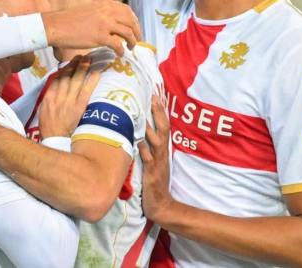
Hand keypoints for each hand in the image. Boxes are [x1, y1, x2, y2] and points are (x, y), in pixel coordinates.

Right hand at [39, 56, 100, 138]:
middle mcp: (58, 96)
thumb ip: (49, 99)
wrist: (55, 140)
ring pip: (76, 80)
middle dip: (74, 64)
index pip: (57, 79)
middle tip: (81, 56)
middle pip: (67, 76)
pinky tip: (97, 73)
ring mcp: (69, 101)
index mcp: (49, 96)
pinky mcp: (79, 107)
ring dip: (83, 68)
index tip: (69, 63)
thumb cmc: (49, 128)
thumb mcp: (43, 111)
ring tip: (89, 59)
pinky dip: (91, 81)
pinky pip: (86, 91)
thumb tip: (55, 90)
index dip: (64, 69)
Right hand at [42, 0, 141, 56]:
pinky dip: (121, 50)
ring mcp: (105, 24)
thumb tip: (112, 20)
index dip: (134, 20)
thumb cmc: (69, 20)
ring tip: (131, 47)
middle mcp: (107, 11)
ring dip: (132, 41)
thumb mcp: (89, 9)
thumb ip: (102, 12)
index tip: (135, 28)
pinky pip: (118, 44)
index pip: (127, 10)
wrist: (56, 26)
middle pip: (131, 21)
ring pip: (128, 33)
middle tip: (137, 39)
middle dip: (137, 31)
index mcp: (105, 4)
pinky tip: (120, 54)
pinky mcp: (100, 36)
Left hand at [138, 96, 174, 223]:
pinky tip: (137, 139)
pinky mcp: (152, 173)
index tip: (157, 95)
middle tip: (153, 97)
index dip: (161, 112)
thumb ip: (148, 148)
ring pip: (155, 141)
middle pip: (163, 129)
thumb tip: (139, 131)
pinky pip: (147, 158)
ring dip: (149, 127)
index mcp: (162, 150)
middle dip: (158, 113)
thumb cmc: (154, 183)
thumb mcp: (154, 163)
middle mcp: (162, 154)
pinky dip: (142, 148)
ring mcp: (158, 163)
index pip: (164, 127)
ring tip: (142, 112)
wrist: (161, 205)